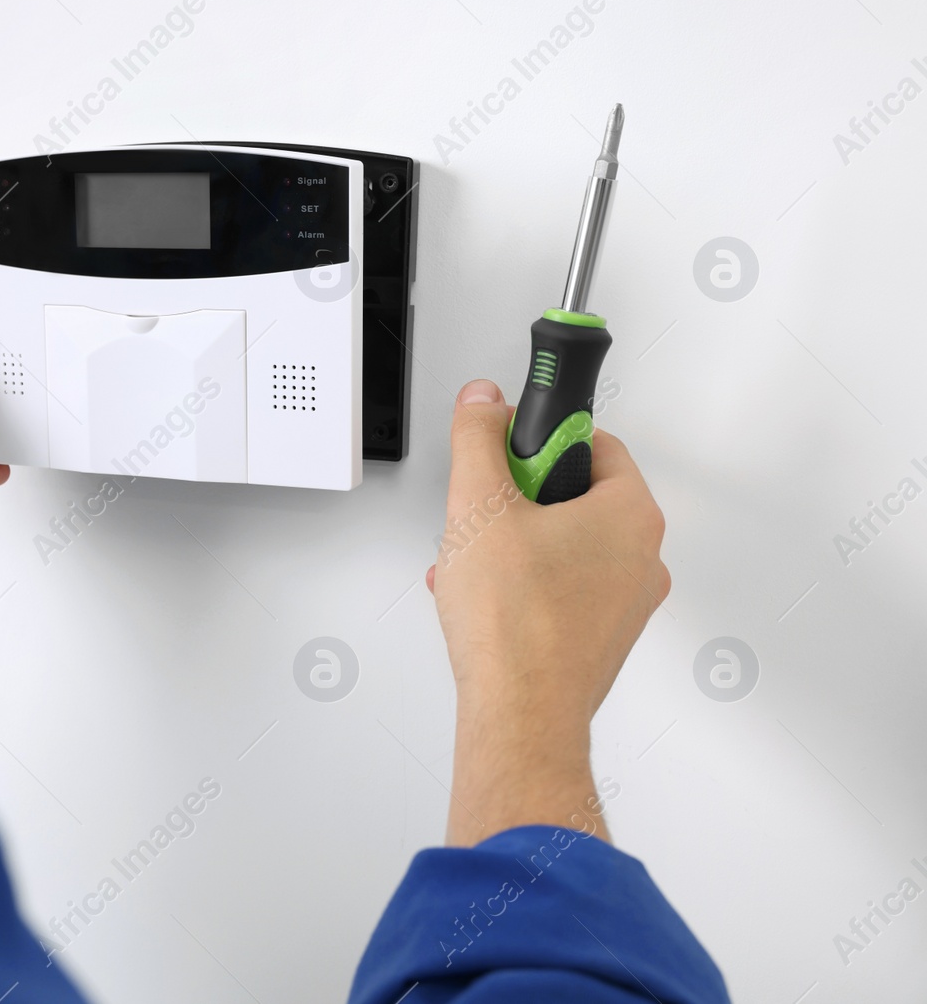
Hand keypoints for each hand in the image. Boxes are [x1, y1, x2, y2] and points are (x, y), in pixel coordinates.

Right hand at [429, 379, 669, 845]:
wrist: (520, 715)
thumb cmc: (515, 625)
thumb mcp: (479, 504)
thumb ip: (479, 437)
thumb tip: (483, 402)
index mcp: (631, 514)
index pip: (593, 443)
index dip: (540, 441)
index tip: (507, 450)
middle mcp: (642, 558)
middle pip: (575, 496)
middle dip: (517, 500)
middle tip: (485, 516)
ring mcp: (625, 604)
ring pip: (563, 547)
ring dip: (513, 546)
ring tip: (475, 566)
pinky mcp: (601, 640)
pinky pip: (561, 591)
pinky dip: (521, 587)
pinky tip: (482, 600)